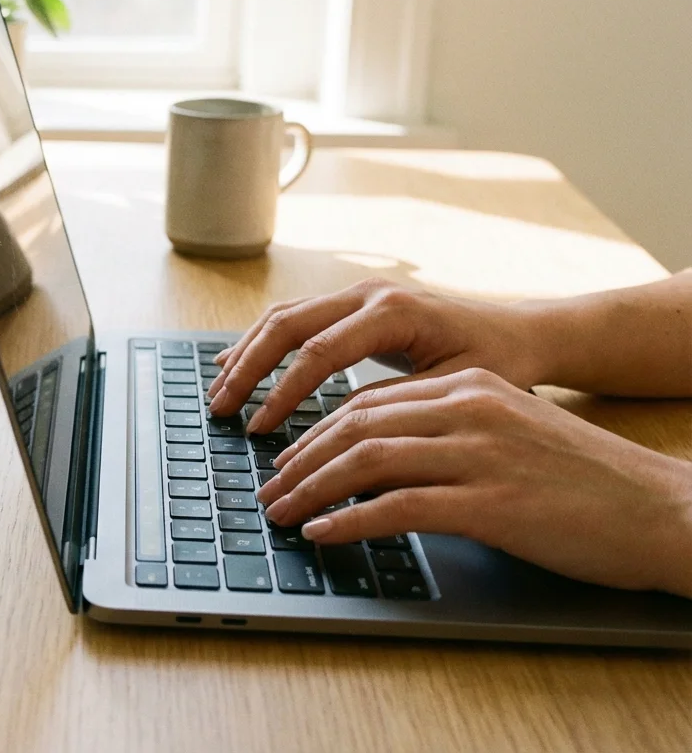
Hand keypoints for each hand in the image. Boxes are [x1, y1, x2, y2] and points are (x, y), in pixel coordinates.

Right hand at [207, 278, 547, 433]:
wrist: (524, 332)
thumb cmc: (499, 365)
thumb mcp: (454, 392)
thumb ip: (395, 406)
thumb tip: (336, 429)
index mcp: (393, 312)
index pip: (318, 353)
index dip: (282, 394)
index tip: (259, 430)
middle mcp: (368, 293)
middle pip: (286, 325)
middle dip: (248, 370)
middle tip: (221, 409)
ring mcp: (357, 293)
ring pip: (283, 316)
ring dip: (246, 354)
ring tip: (218, 391)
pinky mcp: (353, 304)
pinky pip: (295, 317)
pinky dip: (261, 342)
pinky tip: (236, 363)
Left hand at [255, 368, 691, 596]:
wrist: (661, 509)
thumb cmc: (584, 482)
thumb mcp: (510, 435)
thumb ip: (448, 435)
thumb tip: (379, 460)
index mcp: (469, 387)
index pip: (367, 402)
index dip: (314, 433)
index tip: (285, 460)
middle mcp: (468, 408)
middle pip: (354, 426)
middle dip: (299, 460)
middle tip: (268, 490)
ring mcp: (479, 453)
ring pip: (365, 460)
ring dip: (310, 489)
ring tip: (280, 514)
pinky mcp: (490, 501)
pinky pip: (398, 506)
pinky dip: (350, 520)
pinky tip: (323, 533)